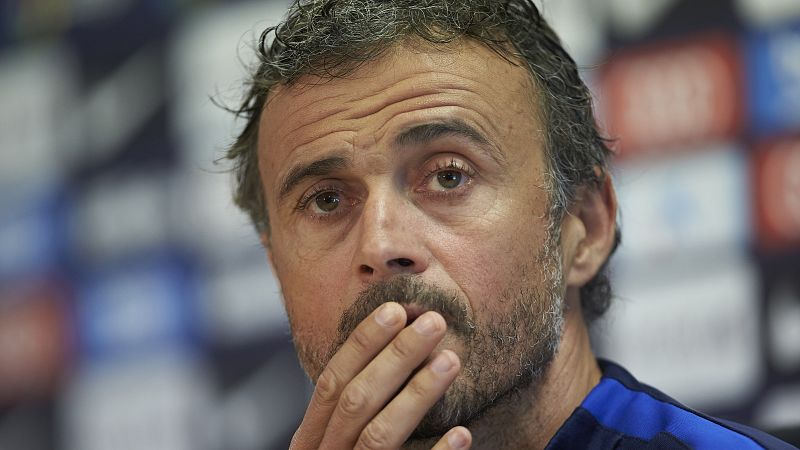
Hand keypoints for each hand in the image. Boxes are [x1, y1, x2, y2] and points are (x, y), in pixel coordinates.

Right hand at [289, 302, 471, 449]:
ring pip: (377, 436)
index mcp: (310, 442)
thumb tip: (388, 350)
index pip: (330, 381)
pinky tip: (463, 435)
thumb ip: (353, 412)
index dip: (361, 343)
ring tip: (452, 360)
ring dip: (416, 394)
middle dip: (395, 357)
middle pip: (355, 401)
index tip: (396, 309)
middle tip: (434, 323)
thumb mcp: (338, 445)